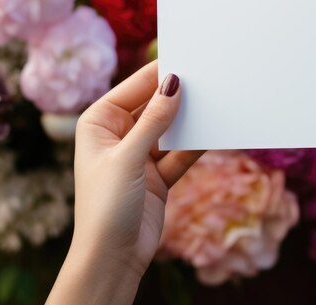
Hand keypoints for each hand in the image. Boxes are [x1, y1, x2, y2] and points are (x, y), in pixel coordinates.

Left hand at [47, 61, 202, 304]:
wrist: (114, 257)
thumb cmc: (106, 206)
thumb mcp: (129, 158)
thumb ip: (154, 120)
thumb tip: (174, 83)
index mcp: (99, 122)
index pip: (135, 88)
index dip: (160, 74)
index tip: (190, 59)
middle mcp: (119, 134)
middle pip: (155, 106)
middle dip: (179, 96)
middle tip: (209, 80)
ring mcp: (140, 154)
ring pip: (171, 128)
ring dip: (190, 120)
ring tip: (216, 103)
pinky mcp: (158, 174)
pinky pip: (181, 151)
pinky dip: (196, 144)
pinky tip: (215, 132)